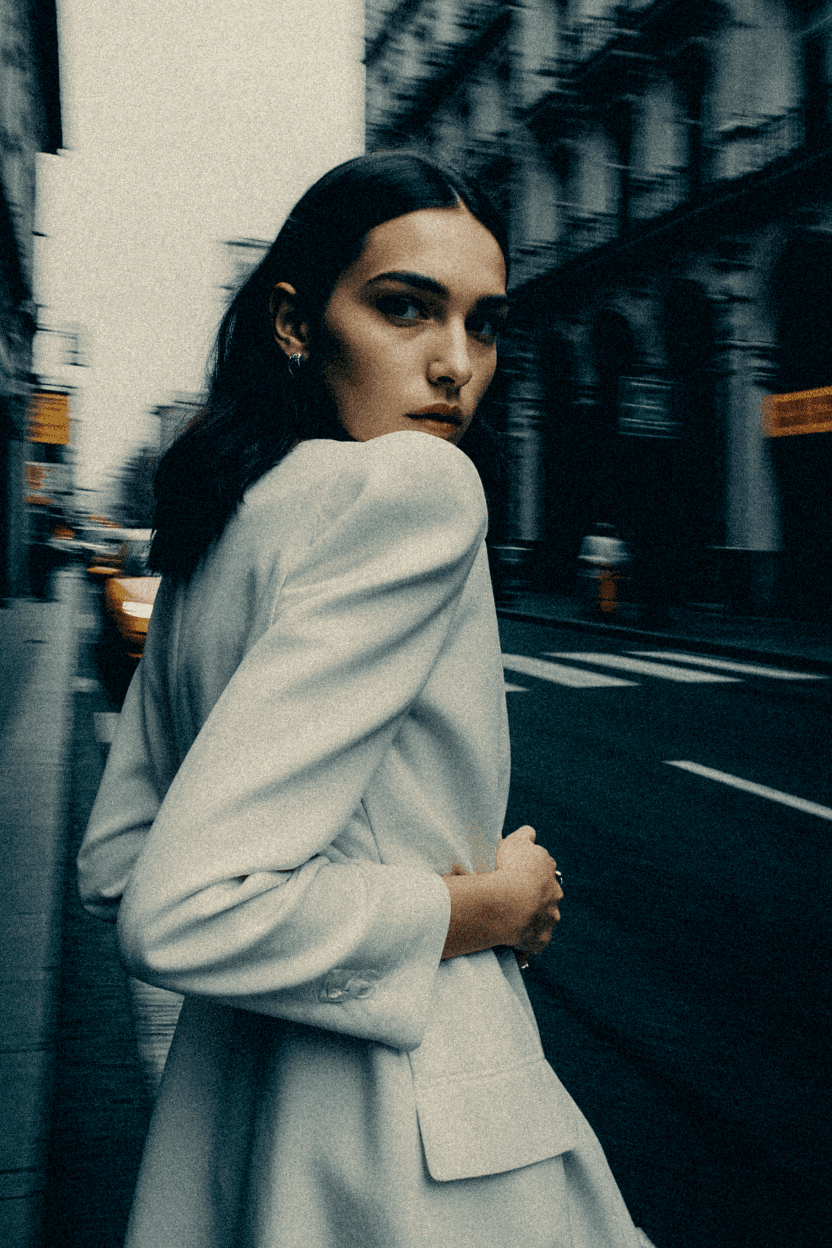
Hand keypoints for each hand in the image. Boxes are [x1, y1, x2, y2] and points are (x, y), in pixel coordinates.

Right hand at [495, 826, 562, 957]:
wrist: (511, 901)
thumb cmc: (510, 867)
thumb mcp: (515, 841)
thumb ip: (524, 835)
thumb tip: (529, 833)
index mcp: (548, 869)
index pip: (544, 868)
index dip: (530, 871)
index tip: (518, 873)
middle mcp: (554, 893)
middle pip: (547, 894)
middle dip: (535, 896)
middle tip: (513, 897)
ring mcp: (549, 917)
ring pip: (543, 918)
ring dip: (532, 919)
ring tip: (510, 921)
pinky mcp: (541, 938)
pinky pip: (534, 942)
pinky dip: (526, 943)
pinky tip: (513, 944)